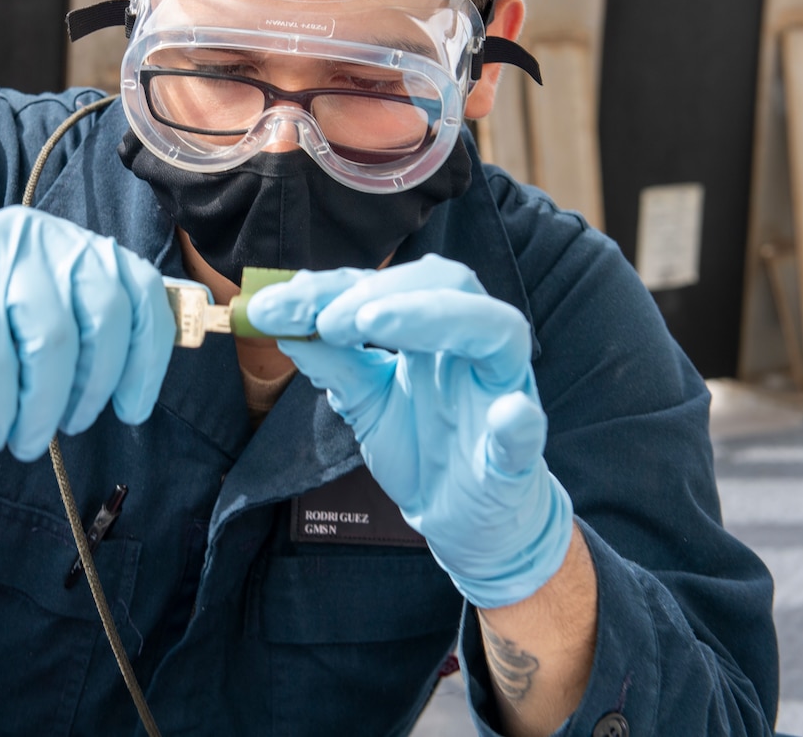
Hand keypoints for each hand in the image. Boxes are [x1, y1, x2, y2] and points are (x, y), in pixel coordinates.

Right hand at [0, 206, 174, 459]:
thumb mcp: (29, 332)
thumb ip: (84, 341)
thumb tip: (139, 382)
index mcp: (71, 247)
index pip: (140, 290)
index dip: (148, 355)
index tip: (133, 410)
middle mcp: (41, 237)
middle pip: (105, 314)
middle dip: (95, 385)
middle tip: (71, 425)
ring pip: (53, 341)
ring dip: (43, 408)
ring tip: (24, 440)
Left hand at [247, 255, 572, 608]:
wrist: (457, 519)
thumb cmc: (417, 447)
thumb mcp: (364, 401)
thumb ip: (332, 361)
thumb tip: (281, 319)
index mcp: (435, 326)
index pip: (388, 285)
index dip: (329, 287)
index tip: (276, 303)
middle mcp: (474, 343)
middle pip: (446, 283)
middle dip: (378, 290)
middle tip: (324, 317)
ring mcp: (505, 390)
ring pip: (496, 329)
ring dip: (433, 316)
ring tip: (370, 322)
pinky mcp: (520, 450)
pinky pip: (527, 430)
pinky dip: (517, 421)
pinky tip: (505, 414)